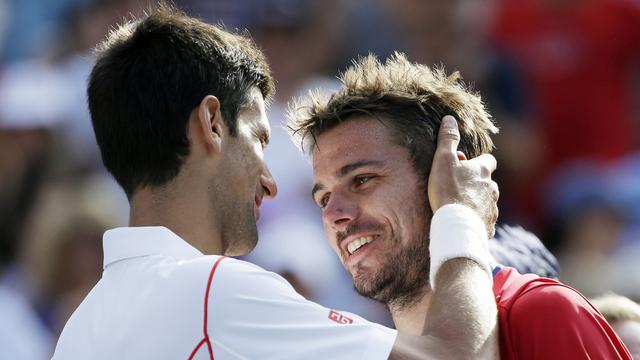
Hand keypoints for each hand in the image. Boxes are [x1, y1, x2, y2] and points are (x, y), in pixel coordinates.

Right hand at [428, 115, 498, 236]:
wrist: (456, 224)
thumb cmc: (448, 190)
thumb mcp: (443, 160)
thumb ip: (447, 139)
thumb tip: (450, 119)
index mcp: (482, 171)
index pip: (489, 160)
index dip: (480, 161)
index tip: (467, 164)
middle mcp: (492, 188)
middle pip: (488, 182)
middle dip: (477, 183)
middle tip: (458, 187)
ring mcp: (491, 208)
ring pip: (487, 202)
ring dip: (476, 202)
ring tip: (460, 206)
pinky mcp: (488, 225)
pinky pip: (484, 220)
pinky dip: (476, 219)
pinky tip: (464, 222)